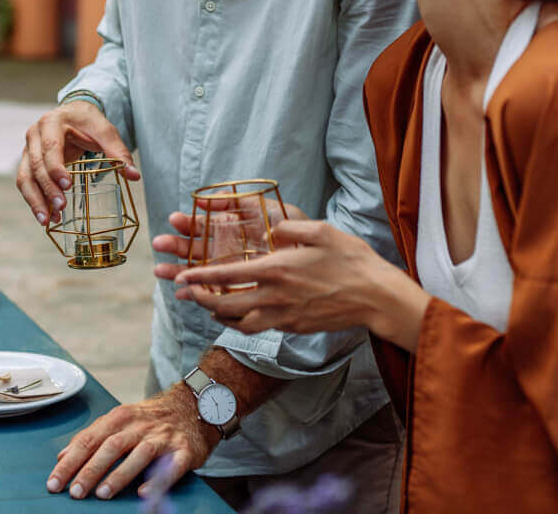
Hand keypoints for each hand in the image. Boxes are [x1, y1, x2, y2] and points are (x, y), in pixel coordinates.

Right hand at [15, 101, 138, 225]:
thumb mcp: (105, 131)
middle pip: (35, 165)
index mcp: (51, 122)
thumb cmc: (87, 122)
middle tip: (60, 207)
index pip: (50, 147)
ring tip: (48, 220)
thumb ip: (118, 152)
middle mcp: (34, 135)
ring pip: (25, 177)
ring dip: (35, 200)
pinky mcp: (28, 162)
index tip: (68, 185)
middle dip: (47, 189)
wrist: (73, 113)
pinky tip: (47, 216)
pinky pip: (26, 183)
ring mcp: (28, 149)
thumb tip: (134, 175)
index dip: (56, 168)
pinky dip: (35, 200)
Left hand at [47, 385, 218, 500]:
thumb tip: (62, 457)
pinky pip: (170, 467)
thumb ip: (91, 437)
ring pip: (139, 454)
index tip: (54, 482)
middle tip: (75, 492)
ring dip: (119, 474)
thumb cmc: (150, 419)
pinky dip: (158, 480)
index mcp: (120, 417)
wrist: (194, 406)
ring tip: (102, 494)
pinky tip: (145, 492)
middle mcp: (140, 425)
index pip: (89, 440)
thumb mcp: (119, 420)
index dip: (70, 462)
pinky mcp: (183, 451)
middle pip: (111, 446)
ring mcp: (163, 437)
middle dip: (90, 470)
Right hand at [149, 198, 305, 286]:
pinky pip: (212, 291)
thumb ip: (237, 202)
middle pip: (194, 247)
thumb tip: (204, 201)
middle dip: (175, 245)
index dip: (187, 223)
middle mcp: (225, 248)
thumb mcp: (265, 208)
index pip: (202, 225)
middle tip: (160, 243)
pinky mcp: (235, 287)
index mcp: (230, 227)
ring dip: (177, 269)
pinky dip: (195, 293)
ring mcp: (229, 268)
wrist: (314, 254)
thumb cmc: (290, 227)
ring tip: (160, 270)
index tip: (174, 219)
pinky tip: (181, 293)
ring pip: (197, 269)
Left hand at [172, 220, 429, 344]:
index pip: (227, 275)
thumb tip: (271, 228)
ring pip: (239, 323)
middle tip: (187, 294)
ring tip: (208, 307)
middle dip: (201, 300)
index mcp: (277, 270)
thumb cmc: (351, 261)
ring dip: (219, 315)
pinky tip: (239, 316)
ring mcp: (284, 316)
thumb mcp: (322, 231)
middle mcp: (275, 296)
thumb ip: (291, 227)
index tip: (182, 278)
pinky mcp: (294, 327)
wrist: (375, 297)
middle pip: (226, 305)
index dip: (200, 278)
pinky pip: (259, 329)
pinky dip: (242, 324)